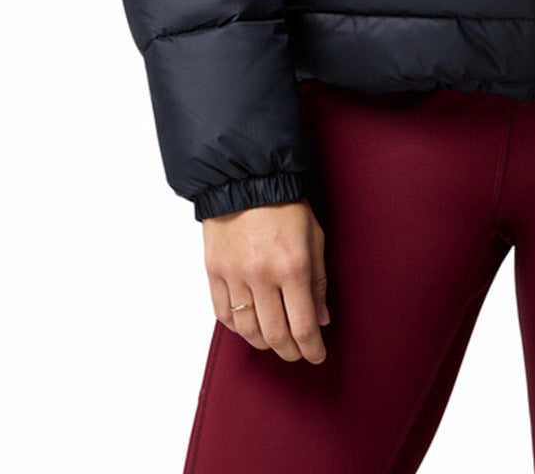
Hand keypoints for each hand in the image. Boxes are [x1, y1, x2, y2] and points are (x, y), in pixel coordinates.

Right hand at [202, 198, 330, 363]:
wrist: (246, 179)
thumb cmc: (286, 206)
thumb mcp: (314, 238)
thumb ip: (319, 281)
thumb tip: (321, 319)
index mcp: (293, 267)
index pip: (303, 326)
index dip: (311, 348)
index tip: (317, 355)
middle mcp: (263, 276)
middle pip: (275, 335)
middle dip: (290, 351)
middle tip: (298, 353)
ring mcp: (235, 276)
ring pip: (247, 331)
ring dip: (264, 343)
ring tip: (275, 341)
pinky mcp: (214, 272)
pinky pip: (223, 314)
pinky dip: (237, 327)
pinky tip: (249, 325)